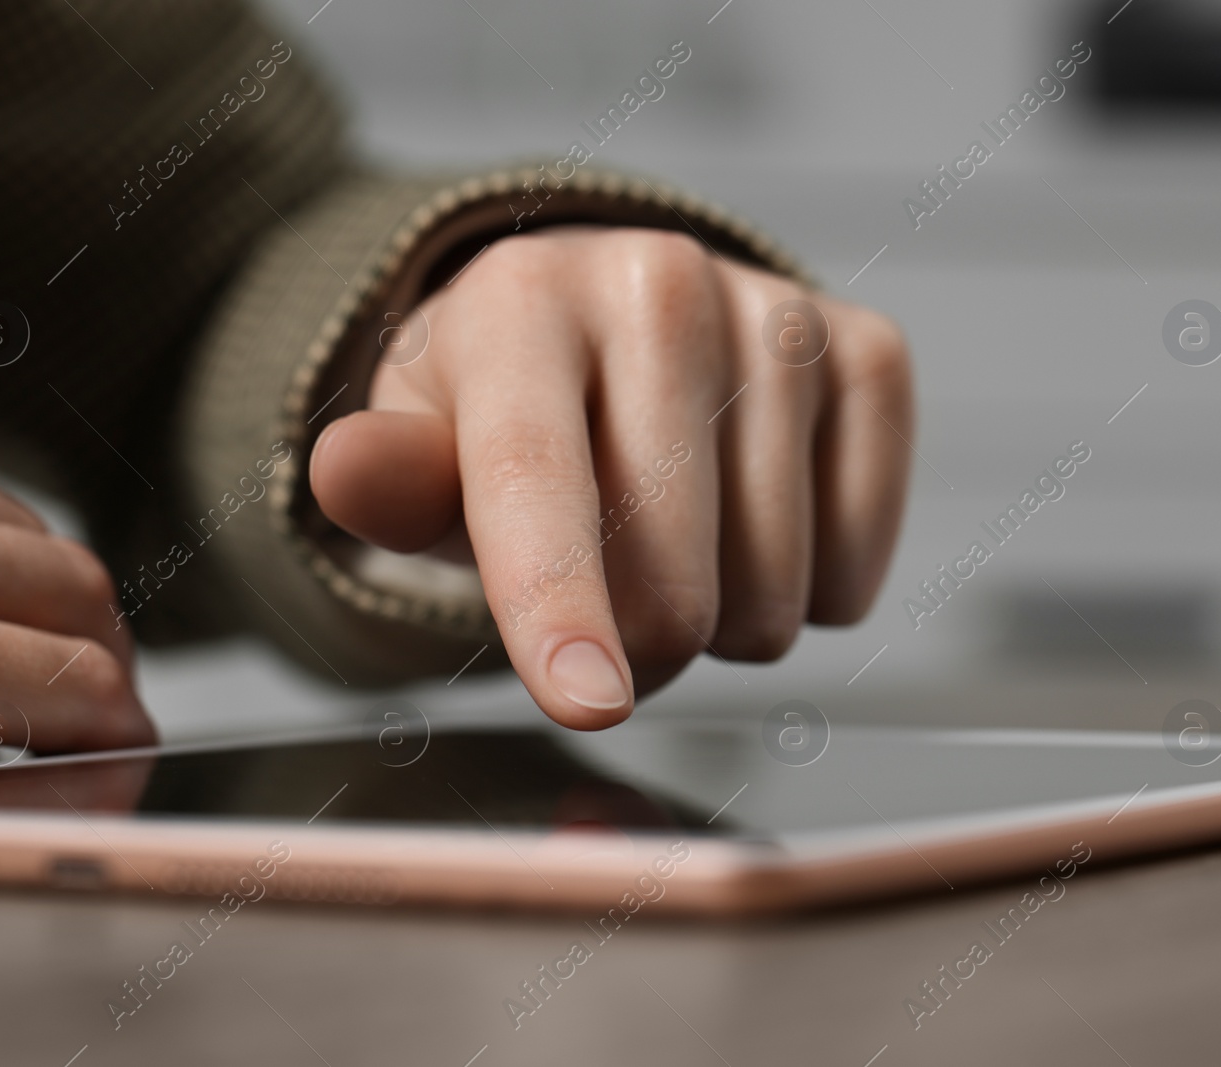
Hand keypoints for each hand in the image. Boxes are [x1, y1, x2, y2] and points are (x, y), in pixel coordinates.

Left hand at [310, 227, 910, 728]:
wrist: (616, 327)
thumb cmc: (510, 411)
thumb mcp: (427, 447)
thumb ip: (393, 481)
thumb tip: (350, 472)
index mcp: (525, 302)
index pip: (537, 474)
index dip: (558, 599)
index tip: (587, 702)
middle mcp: (661, 283)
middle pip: (667, 572)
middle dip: (633, 643)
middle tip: (605, 604)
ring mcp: (779, 314)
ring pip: (771, 586)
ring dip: (722, 622)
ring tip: (680, 548)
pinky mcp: (869, 354)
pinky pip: (855, 559)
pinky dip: (810, 588)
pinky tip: (761, 523)